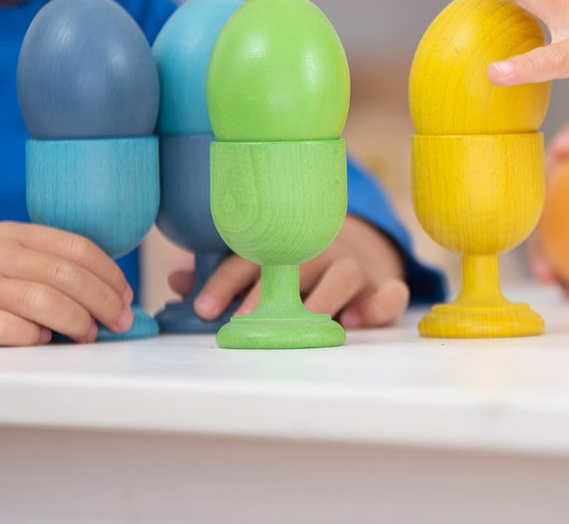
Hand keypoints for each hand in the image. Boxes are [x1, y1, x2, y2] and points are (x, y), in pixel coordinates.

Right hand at [0, 223, 133, 345]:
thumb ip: (36, 262)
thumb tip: (96, 292)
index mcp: (10, 234)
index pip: (76, 248)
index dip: (109, 273)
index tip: (127, 296)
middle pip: (66, 275)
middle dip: (104, 301)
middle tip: (120, 322)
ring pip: (41, 300)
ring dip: (76, 321)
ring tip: (88, 335)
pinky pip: (0, 328)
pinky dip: (29, 337)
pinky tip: (40, 342)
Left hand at [175, 217, 410, 328]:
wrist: (359, 268)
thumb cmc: (300, 275)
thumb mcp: (260, 276)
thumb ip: (223, 280)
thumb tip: (178, 281)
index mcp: (287, 246)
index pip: (254, 255)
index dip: (227, 280)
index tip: (206, 308)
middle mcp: (322, 252)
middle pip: (299, 262)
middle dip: (271, 291)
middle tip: (249, 318)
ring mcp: (356, 268)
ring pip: (345, 272)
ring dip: (325, 296)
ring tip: (307, 319)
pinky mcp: (384, 289)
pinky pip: (390, 294)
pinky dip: (375, 307)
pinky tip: (352, 323)